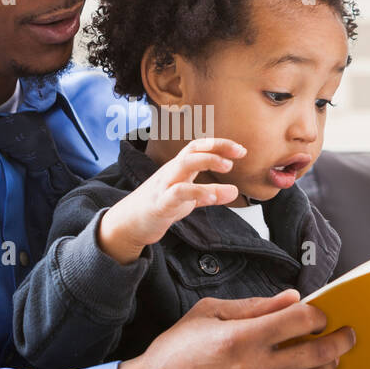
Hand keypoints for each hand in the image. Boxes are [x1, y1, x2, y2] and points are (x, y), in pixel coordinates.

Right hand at [97, 137, 244, 263]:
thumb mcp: (189, 199)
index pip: (198, 147)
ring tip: (228, 168)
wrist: (129, 223)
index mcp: (178, 168)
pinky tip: (212, 198)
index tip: (241, 150)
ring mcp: (164, 186)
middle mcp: (171, 172)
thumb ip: (210, 193)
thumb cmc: (159, 205)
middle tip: (238, 155)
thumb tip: (235, 191)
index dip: (220, 145)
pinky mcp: (160, 203)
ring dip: (207, 162)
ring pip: (184, 165)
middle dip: (216, 148)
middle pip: (193, 150)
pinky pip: (178, 192)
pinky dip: (197, 192)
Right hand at [114, 288, 355, 368]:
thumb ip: (253, 306)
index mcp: (242, 338)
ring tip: (327, 358)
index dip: (317, 315)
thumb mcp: (207, 314)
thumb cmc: (174, 354)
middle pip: (317, 354)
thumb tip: (291, 299)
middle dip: (339, 341)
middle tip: (347, 336)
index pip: (300, 320)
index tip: (320, 315)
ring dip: (325, 367)